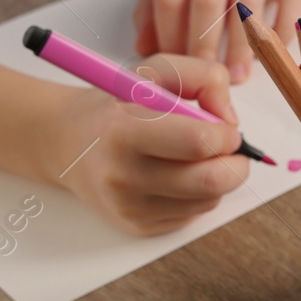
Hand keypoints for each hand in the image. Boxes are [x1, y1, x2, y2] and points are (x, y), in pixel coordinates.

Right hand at [42, 55, 249, 235]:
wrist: (66, 144)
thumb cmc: (116, 106)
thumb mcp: (152, 73)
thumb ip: (201, 77)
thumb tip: (230, 118)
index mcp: (123, 131)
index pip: (199, 141)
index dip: (225, 133)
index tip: (224, 126)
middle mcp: (123, 176)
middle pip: (212, 181)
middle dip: (234, 162)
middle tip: (226, 146)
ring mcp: (131, 208)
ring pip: (210, 199)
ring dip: (217, 177)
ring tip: (193, 157)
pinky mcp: (140, 227)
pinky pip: (194, 214)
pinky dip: (199, 194)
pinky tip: (176, 175)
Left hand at [133, 0, 300, 83]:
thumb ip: (154, 5)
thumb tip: (145, 48)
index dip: (169, 35)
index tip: (176, 67)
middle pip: (207, 1)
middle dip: (203, 45)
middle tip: (207, 78)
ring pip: (248, 3)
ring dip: (242, 45)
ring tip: (238, 76)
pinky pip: (290, 2)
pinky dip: (282, 31)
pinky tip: (271, 55)